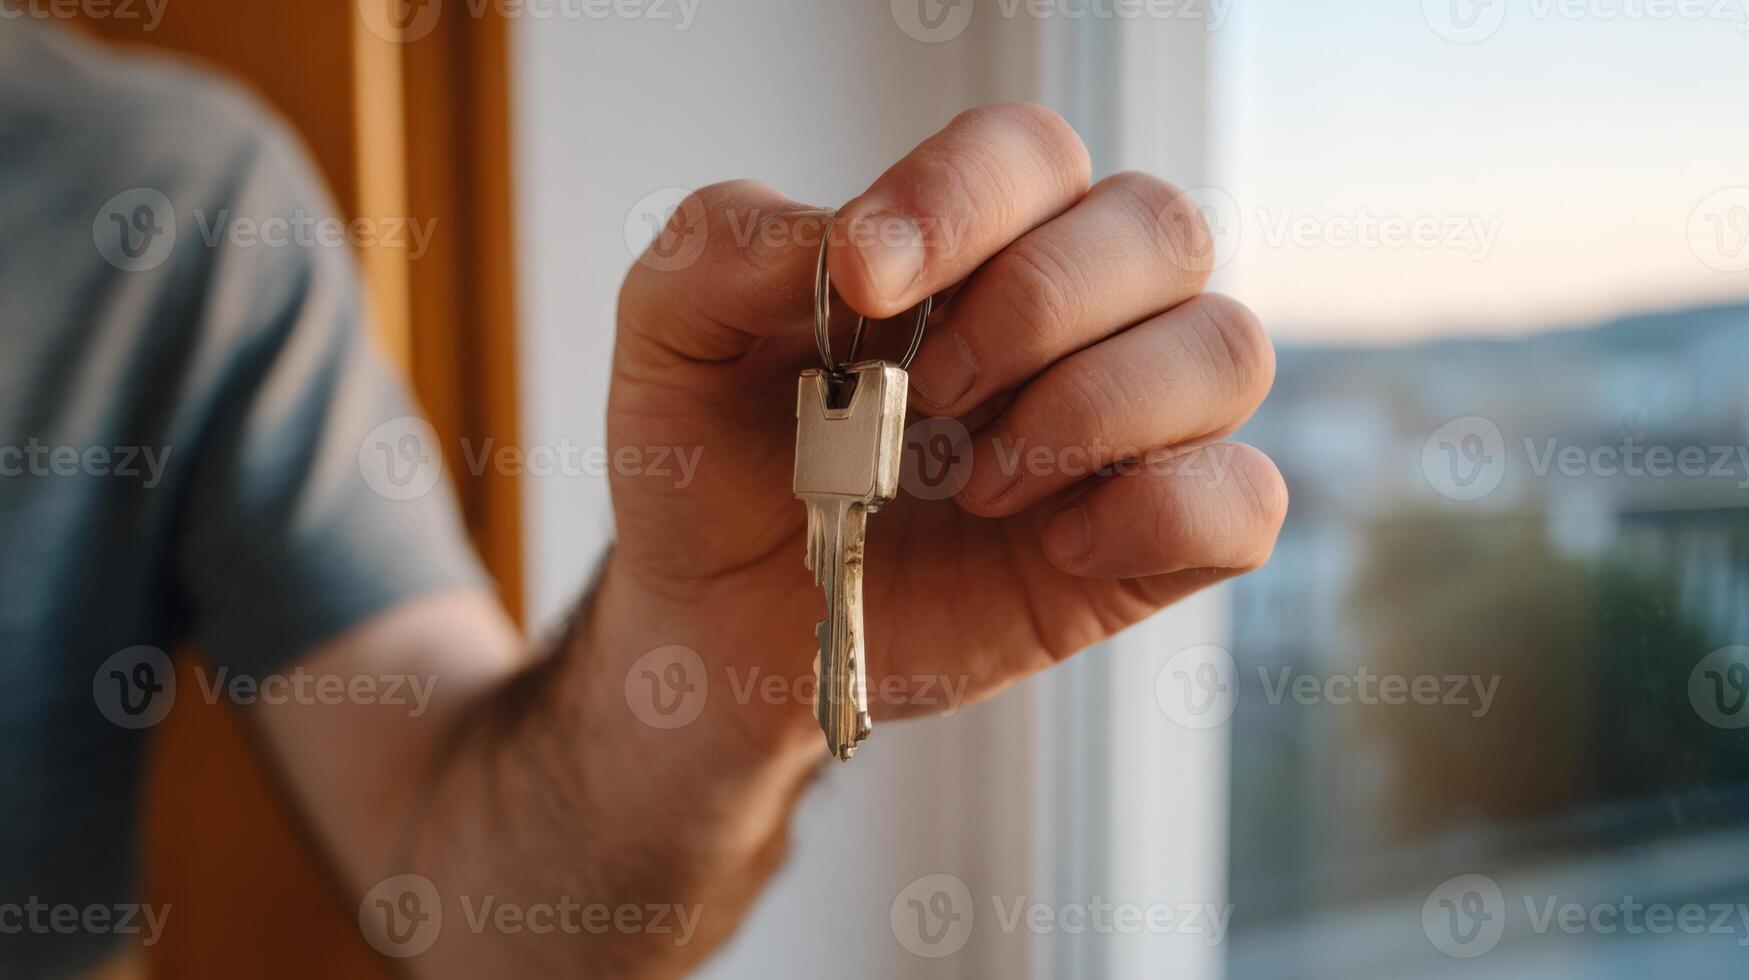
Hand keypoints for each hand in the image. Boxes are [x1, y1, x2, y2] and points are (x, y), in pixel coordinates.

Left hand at [606, 102, 1285, 753]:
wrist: (720, 617)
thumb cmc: (714, 460)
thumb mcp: (672, 334)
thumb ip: (726, 247)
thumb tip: (843, 242)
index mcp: (974, 241)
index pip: (1034, 152)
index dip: (962, 201)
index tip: (859, 286)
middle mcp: (1075, 315)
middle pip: (1162, 226)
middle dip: (1034, 307)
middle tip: (923, 396)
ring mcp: (1126, 429)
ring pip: (1227, 349)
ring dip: (1095, 408)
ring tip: (975, 482)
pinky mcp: (1149, 544)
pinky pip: (1247, 501)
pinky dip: (1162, 511)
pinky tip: (1055, 544)